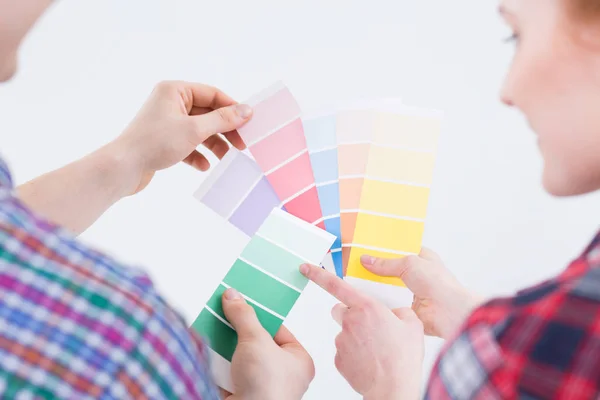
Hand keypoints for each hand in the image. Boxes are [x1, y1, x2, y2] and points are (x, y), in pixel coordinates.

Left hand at [108, 81, 252, 194]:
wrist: (122, 168)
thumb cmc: (155, 143)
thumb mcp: (195, 130)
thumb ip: (223, 120)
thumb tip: (247, 111)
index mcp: (175, 90)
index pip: (212, 95)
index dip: (232, 109)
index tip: (249, 124)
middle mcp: (170, 102)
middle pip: (208, 113)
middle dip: (224, 130)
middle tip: (241, 145)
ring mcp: (166, 122)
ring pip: (199, 130)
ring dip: (213, 144)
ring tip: (225, 159)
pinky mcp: (163, 140)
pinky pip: (188, 144)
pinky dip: (197, 154)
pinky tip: (204, 166)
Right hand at [221, 288, 313, 399]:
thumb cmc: (267, 387)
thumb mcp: (256, 339)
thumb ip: (244, 315)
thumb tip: (234, 297)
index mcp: (298, 362)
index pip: (279, 330)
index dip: (260, 315)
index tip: (244, 302)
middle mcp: (282, 376)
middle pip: (257, 343)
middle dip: (239, 330)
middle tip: (225, 311)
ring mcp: (260, 388)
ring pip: (240, 358)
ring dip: (226, 346)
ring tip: (213, 327)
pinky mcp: (241, 396)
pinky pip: (227, 374)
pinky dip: (217, 364)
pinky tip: (207, 351)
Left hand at [300, 264, 423, 399]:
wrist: (393, 388)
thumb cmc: (403, 358)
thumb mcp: (412, 324)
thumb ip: (400, 311)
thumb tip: (394, 313)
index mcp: (366, 307)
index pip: (336, 285)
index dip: (318, 274)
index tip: (305, 267)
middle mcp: (350, 321)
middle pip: (340, 310)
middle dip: (350, 314)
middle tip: (369, 325)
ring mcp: (342, 341)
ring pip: (344, 332)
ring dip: (356, 336)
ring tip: (376, 348)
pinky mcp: (338, 359)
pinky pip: (344, 350)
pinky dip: (354, 353)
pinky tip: (369, 360)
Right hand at [360, 248, 483, 338]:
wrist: (447, 311)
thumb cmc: (437, 282)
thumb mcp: (409, 263)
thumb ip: (386, 263)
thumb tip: (366, 260)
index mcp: (422, 258)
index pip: (400, 249)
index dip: (384, 248)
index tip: (366, 247)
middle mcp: (417, 274)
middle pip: (391, 268)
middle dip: (377, 268)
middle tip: (355, 265)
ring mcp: (411, 291)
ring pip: (388, 285)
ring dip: (376, 285)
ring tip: (355, 280)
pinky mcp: (406, 306)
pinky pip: (389, 301)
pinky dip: (380, 300)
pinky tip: (365, 297)